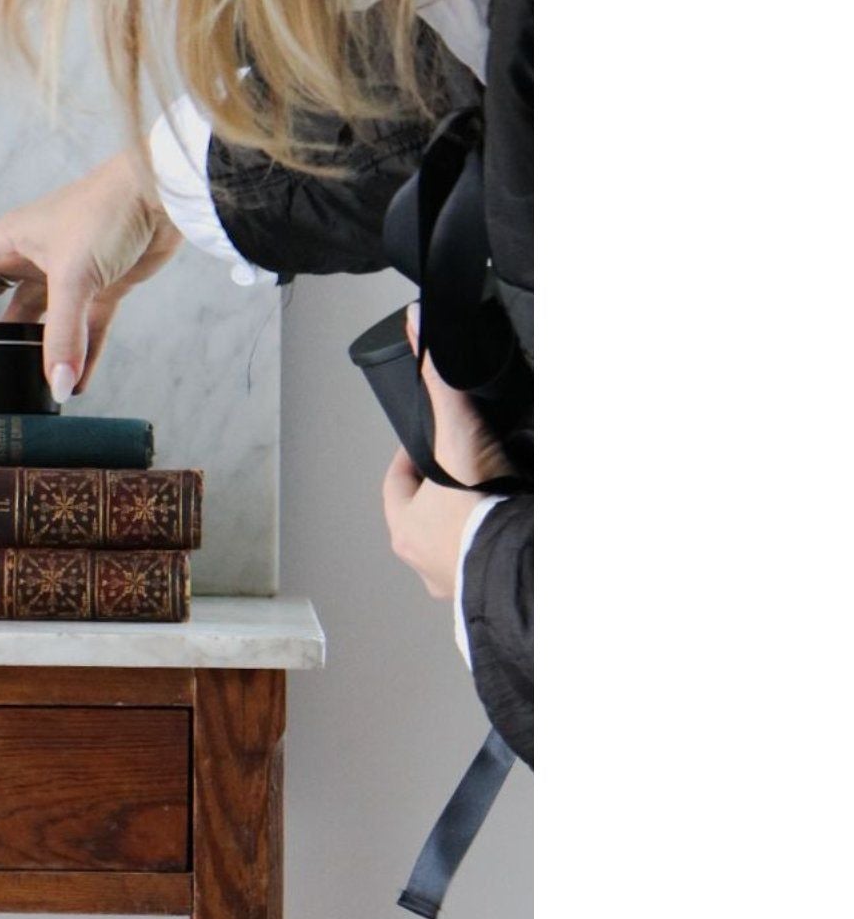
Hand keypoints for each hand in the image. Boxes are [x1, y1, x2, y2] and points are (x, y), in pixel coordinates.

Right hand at [0, 151, 181, 399]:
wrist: (162, 191)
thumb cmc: (108, 213)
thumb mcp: (76, 276)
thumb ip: (64, 336)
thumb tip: (58, 389)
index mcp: (6, 241)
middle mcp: (29, 255)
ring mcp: (64, 271)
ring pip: (27, 316)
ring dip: (15, 347)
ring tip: (0, 379)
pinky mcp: (101, 284)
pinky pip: (79, 328)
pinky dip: (74, 355)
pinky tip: (72, 385)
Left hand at [380, 305, 513, 600]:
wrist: (521, 565)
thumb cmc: (480, 507)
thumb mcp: (457, 432)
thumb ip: (438, 379)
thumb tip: (414, 324)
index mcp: (404, 529)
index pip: (396, 486)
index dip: (409, 461)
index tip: (423, 446)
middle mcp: (423, 562)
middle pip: (426, 519)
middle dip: (444, 495)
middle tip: (468, 472)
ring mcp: (457, 585)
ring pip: (456, 546)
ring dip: (469, 526)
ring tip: (495, 499)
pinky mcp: (490, 594)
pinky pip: (488, 567)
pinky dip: (496, 549)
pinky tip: (512, 532)